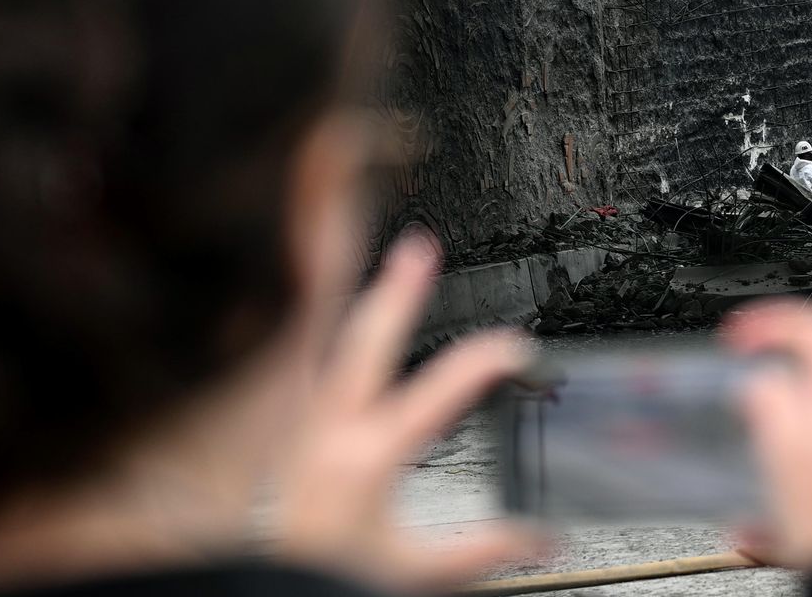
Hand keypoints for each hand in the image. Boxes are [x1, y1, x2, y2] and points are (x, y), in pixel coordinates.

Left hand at [272, 235, 541, 591]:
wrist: (270, 593)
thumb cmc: (330, 578)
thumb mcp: (415, 571)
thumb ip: (483, 549)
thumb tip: (541, 539)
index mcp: (370, 456)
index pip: (440, 392)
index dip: (483, 362)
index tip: (514, 347)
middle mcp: (330, 432)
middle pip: (365, 343)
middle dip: (395, 293)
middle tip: (417, 249)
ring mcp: (301, 430)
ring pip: (320, 347)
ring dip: (343, 301)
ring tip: (361, 261)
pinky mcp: (285, 439)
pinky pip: (299, 372)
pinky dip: (313, 339)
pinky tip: (322, 321)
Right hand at [723, 300, 811, 568]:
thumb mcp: (785, 456)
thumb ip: (771, 404)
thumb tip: (756, 376)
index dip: (782, 319)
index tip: (743, 332)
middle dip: (786, 332)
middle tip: (748, 338)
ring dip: (787, 361)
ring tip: (752, 365)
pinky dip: (789, 395)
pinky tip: (766, 414)